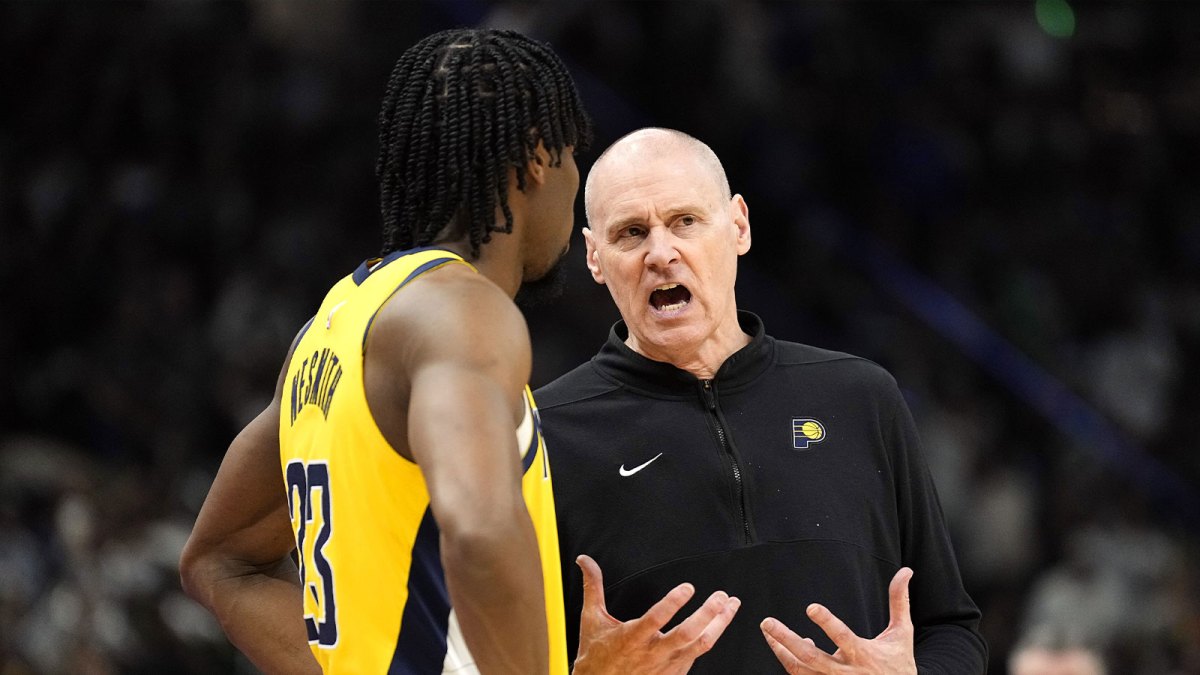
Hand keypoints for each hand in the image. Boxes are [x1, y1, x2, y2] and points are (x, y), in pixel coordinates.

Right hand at [571, 554, 740, 674]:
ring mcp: (666, 666)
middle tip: (720, 596)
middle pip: (687, 634)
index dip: (673, 603)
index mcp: (632, 638)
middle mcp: (652, 653)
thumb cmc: (597, 655)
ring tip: (730, 605)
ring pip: (700, 645)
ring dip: (719, 624)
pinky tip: (718, 624)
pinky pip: (698, 655)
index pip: (656, 619)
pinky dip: (711, 638)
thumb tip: (585, 561)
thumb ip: (593, 587)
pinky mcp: (674, 674)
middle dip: (707, 614)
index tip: (688, 587)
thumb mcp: (591, 619)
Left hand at [759, 567, 916, 674]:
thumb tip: (905, 571)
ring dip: (781, 651)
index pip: (842, 636)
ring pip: (800, 670)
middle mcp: (846, 672)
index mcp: (863, 654)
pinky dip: (791, 663)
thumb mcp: (902, 633)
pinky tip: (787, 648)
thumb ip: (899, 601)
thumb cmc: (898, 664)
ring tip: (768, 632)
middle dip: (786, 639)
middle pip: (811, 657)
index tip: (811, 607)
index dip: (826, 622)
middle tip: (767, 622)